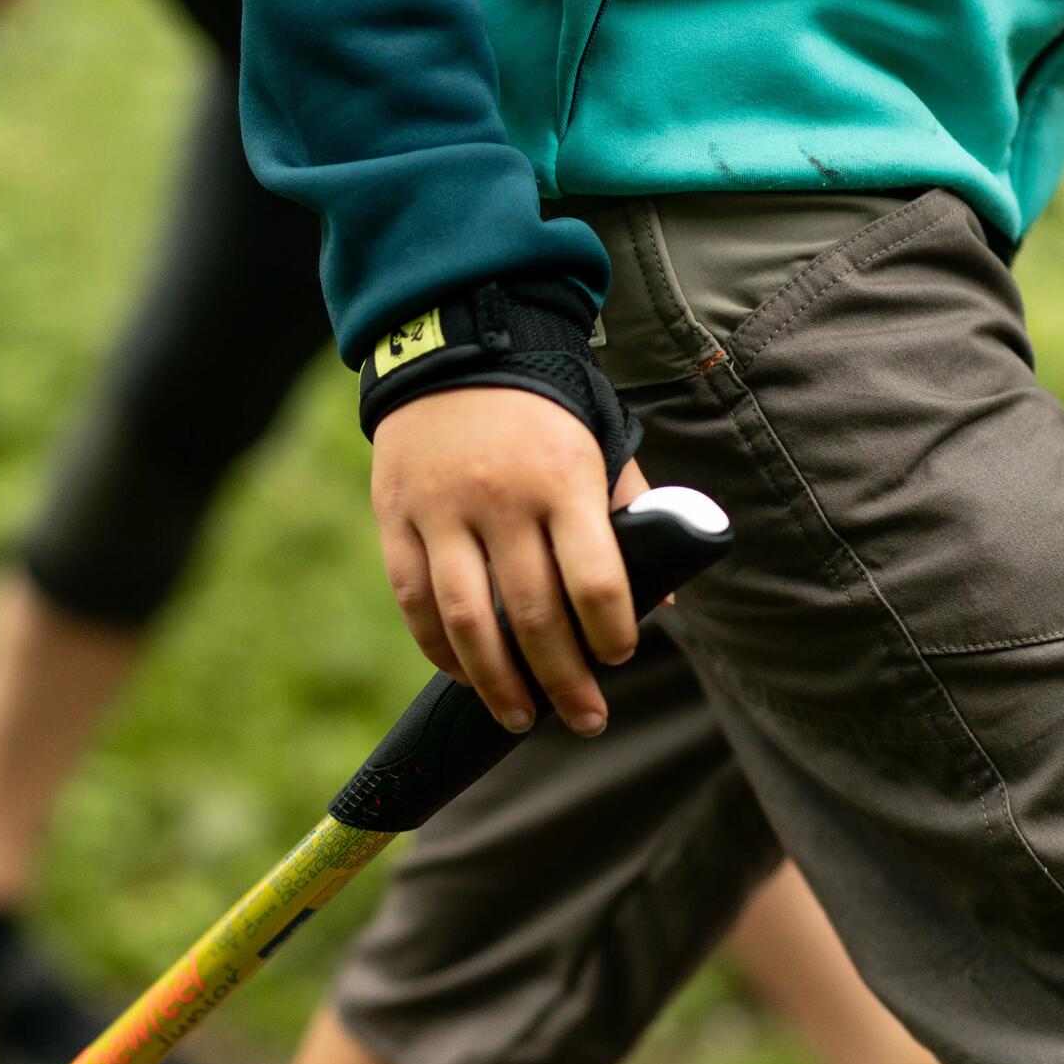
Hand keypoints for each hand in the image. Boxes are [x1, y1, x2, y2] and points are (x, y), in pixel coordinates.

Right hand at [371, 386, 649, 737]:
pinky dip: (438, 648)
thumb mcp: (602, 437)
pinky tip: (464, 672)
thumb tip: (665, 597)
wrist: (454, 345)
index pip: (595, 582)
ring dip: (497, 683)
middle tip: (586, 718)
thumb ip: (633, 511)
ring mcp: (442, 510)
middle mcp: (501, 499)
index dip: (612, 634)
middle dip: (564, 681)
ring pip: (467, 620)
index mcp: (563, 480)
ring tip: (520, 718)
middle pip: (533, 616)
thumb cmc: (545, 403)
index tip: (618, 655)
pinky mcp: (397, 516)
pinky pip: (414, 600)